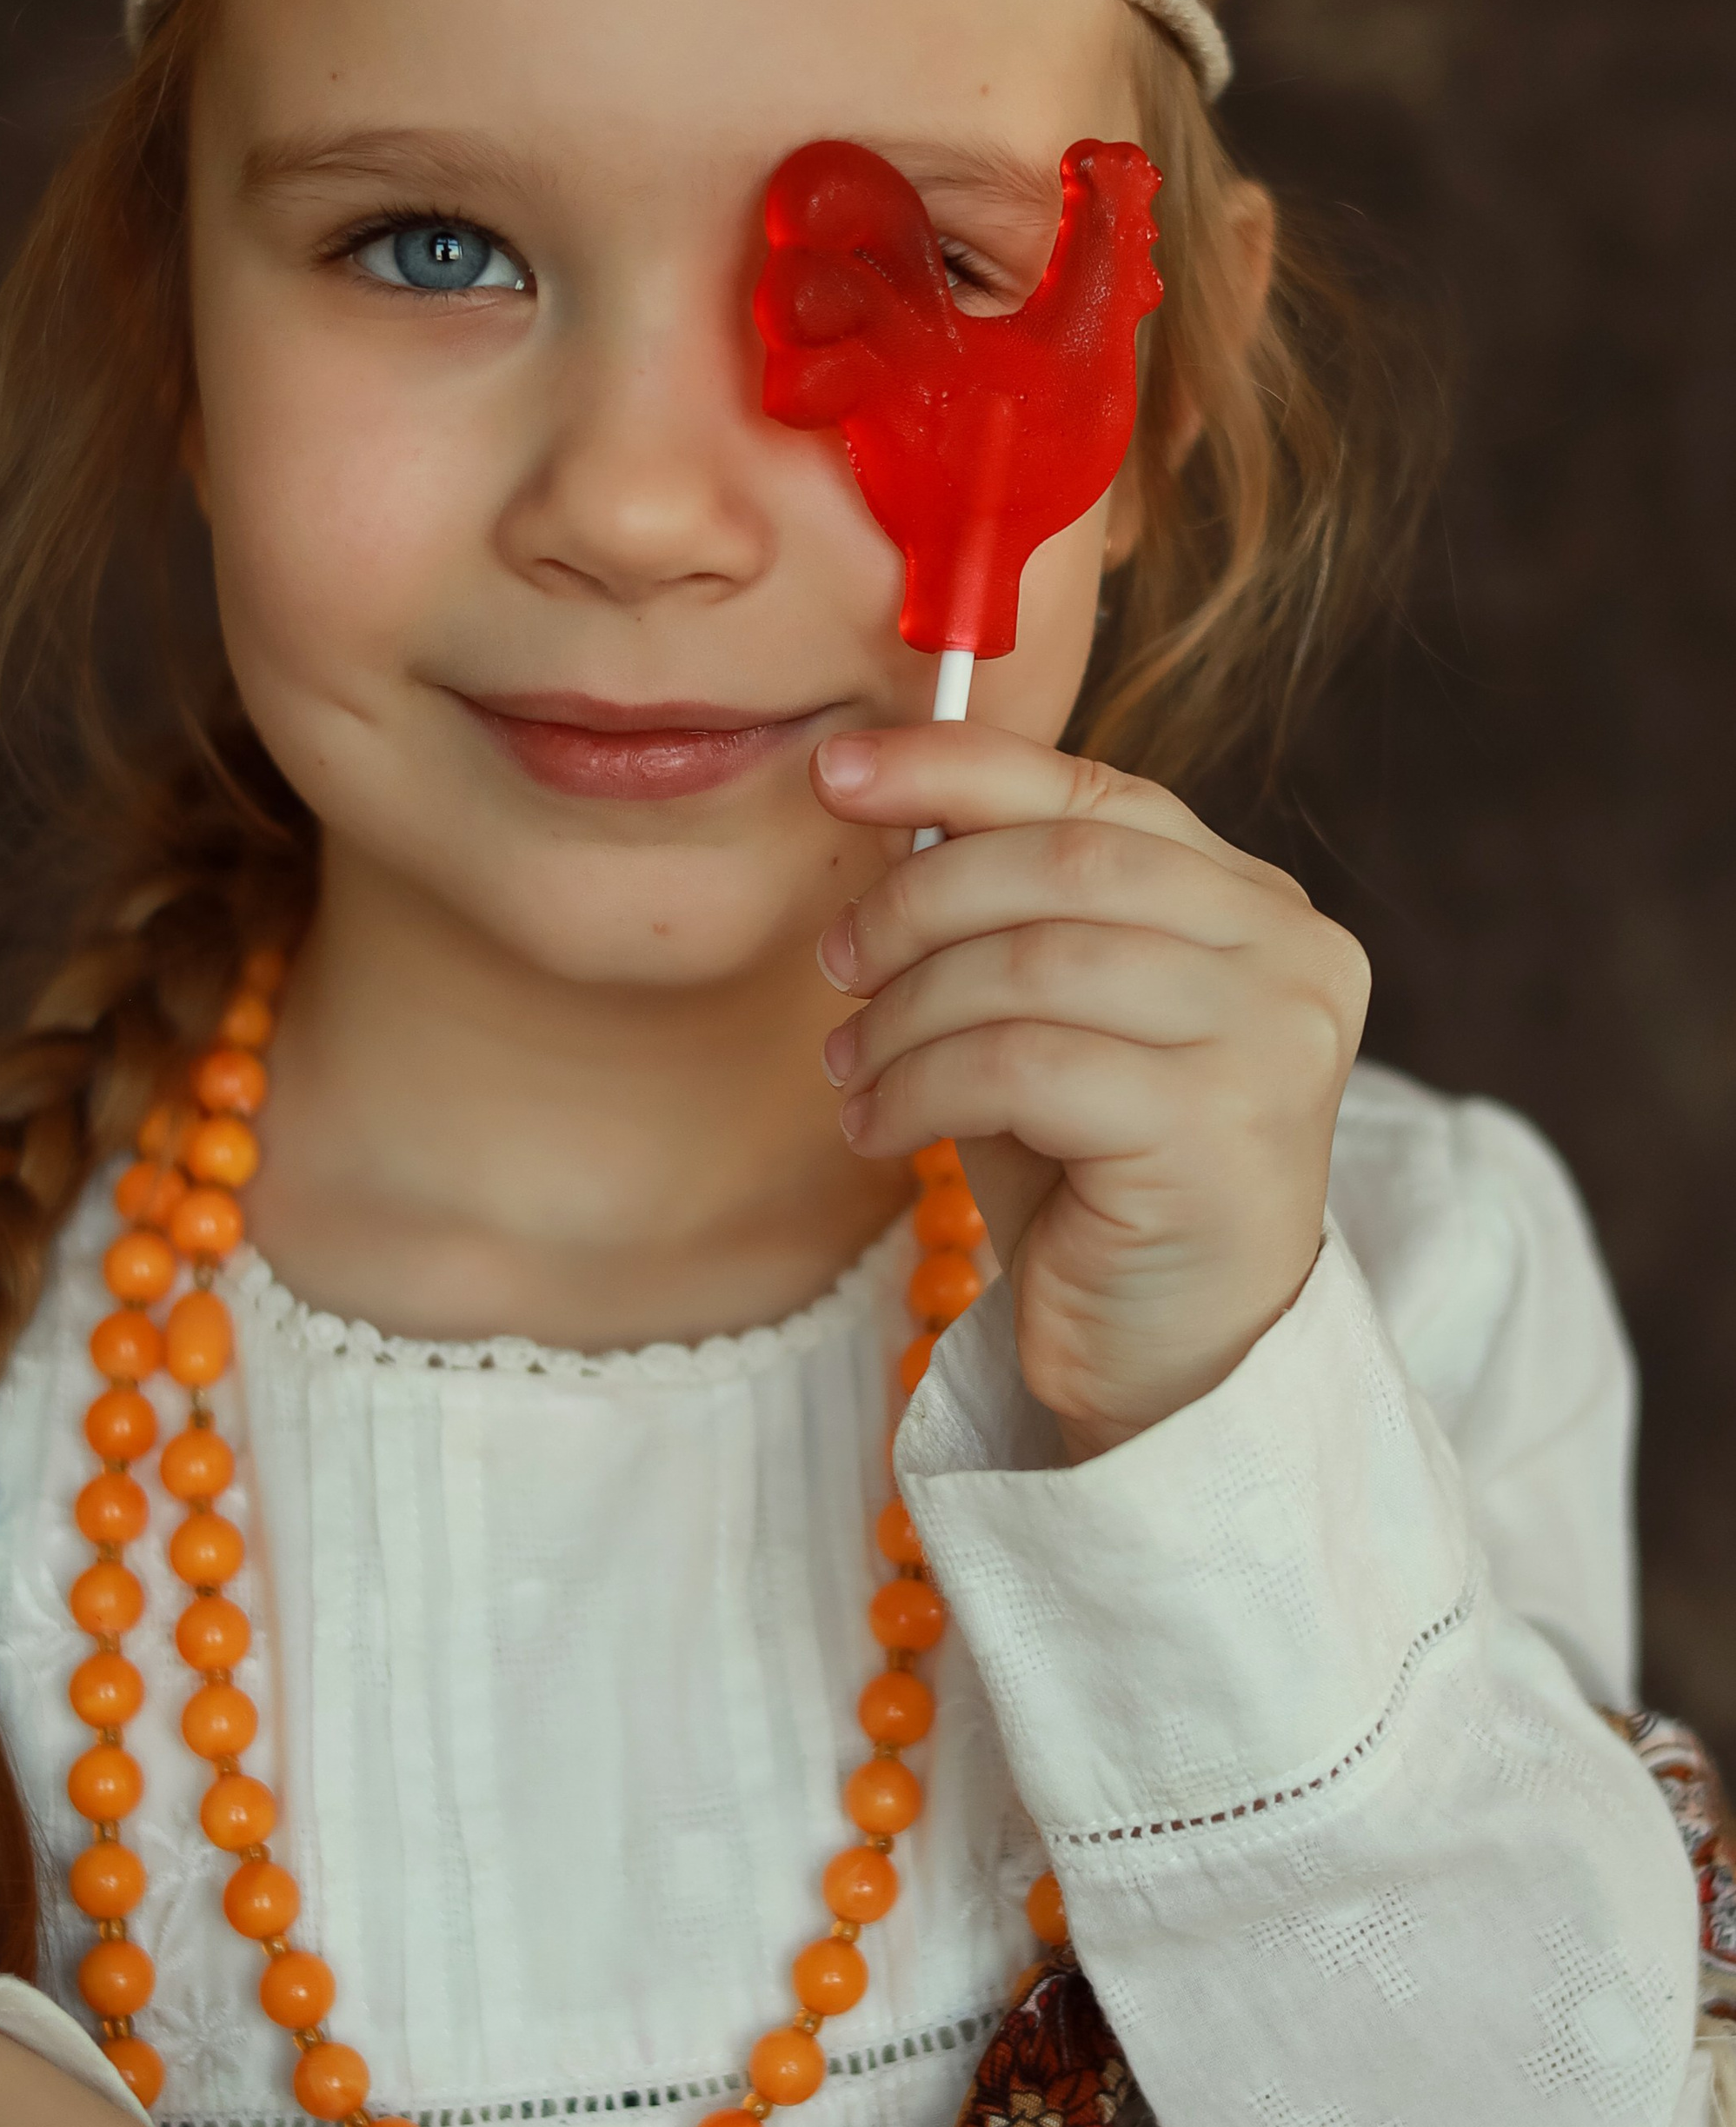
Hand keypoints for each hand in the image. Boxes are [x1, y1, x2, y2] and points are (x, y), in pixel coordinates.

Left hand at [812, 725, 1368, 1455]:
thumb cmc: (1094, 1178)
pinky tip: (881, 1127)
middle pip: (1062, 865)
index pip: (1097, 796)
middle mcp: (1291, 955)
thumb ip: (1002, 910)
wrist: (1167, 1359)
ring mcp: (1270, 1040)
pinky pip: (1020, 1063)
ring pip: (1030, 963)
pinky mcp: (1217, 1130)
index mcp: (1258, 905)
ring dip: (905, 1012)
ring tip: (850, 1067)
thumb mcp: (1045, 1017)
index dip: (957, 767)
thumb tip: (882, 792)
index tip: (837, 769)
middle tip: (835, 965)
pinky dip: (920, 1086)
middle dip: (917, 903)